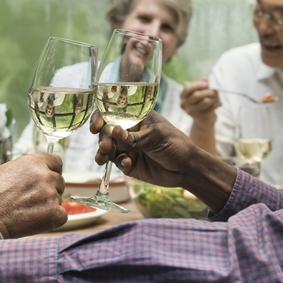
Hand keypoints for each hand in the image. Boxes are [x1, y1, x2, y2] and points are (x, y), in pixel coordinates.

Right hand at [0, 153, 67, 237]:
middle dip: (49, 189)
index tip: (45, 180)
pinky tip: (35, 220)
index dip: (51, 171)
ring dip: (48, 205)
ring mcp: (51, 195)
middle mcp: (45, 176)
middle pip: (59, 181)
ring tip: (27, 210)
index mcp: (34, 162)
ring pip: (58, 199)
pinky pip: (61, 215)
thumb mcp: (8, 170)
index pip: (57, 162)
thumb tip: (40, 164)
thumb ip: (29, 167)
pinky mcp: (54, 214)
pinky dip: (52, 219)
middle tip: (30, 199)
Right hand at [92, 113, 237, 211]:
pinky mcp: (128, 163)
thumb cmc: (176, 145)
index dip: (101, 118)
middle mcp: (130, 131)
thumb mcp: (157, 137)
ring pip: (108, 147)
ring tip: (103, 158)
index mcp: (137, 117)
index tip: (95, 127)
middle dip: (103, 138)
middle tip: (104, 147)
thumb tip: (114, 131)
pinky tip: (126, 164)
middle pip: (107, 131)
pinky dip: (118, 162)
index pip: (114, 113)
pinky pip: (117, 161)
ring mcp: (128, 147)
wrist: (187, 169)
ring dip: (104, 152)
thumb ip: (135, 137)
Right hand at [179, 79, 220, 120]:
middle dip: (208, 91)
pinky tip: (218, 103)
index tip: (207, 83)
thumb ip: (202, 84)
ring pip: (206, 101)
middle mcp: (184, 104)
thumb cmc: (201, 101)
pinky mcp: (201, 117)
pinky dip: (217, 103)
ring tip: (217, 96)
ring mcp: (192, 112)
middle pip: (196, 95)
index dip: (198, 85)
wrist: (204, 119)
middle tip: (215, 90)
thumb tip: (205, 79)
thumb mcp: (200, 92)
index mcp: (183, 96)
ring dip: (214, 97)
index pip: (188, 89)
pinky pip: (211, 107)